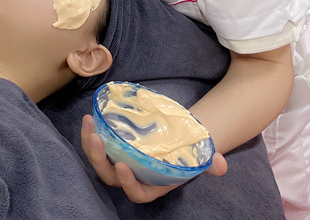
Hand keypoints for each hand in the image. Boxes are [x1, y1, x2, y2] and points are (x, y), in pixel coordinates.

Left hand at [80, 115, 227, 202]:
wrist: (179, 137)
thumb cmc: (189, 151)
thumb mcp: (201, 156)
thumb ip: (210, 163)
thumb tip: (220, 165)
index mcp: (152, 185)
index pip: (136, 193)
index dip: (127, 183)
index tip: (122, 165)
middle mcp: (132, 175)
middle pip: (109, 176)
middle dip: (99, 159)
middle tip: (97, 138)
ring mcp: (120, 160)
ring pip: (98, 160)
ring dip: (90, 143)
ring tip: (89, 122)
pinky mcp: (113, 146)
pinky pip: (97, 144)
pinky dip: (91, 133)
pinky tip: (90, 117)